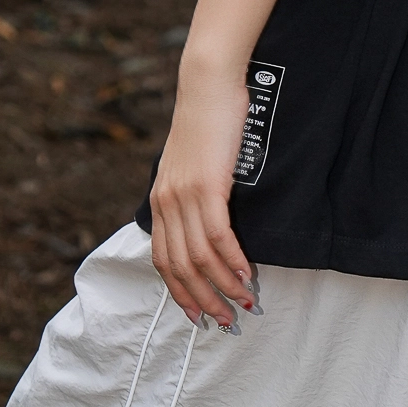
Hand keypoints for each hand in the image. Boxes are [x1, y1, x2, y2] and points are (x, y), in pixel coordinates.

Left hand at [149, 56, 254, 325]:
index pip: (163, 260)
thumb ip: (191, 190)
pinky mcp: (207, 186)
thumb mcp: (190, 161)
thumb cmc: (206, 118)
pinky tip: (247, 273)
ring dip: (223, 285)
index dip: (180, 292)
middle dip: (203, 299)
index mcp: (160, 200)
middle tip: (225, 321)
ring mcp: (184, 195)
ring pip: (199, 257)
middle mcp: (166, 203)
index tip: (197, 315)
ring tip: (244, 303)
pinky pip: (218, 236)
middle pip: (180, 267)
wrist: (206, 85)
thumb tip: (206, 216)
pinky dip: (233, 260)